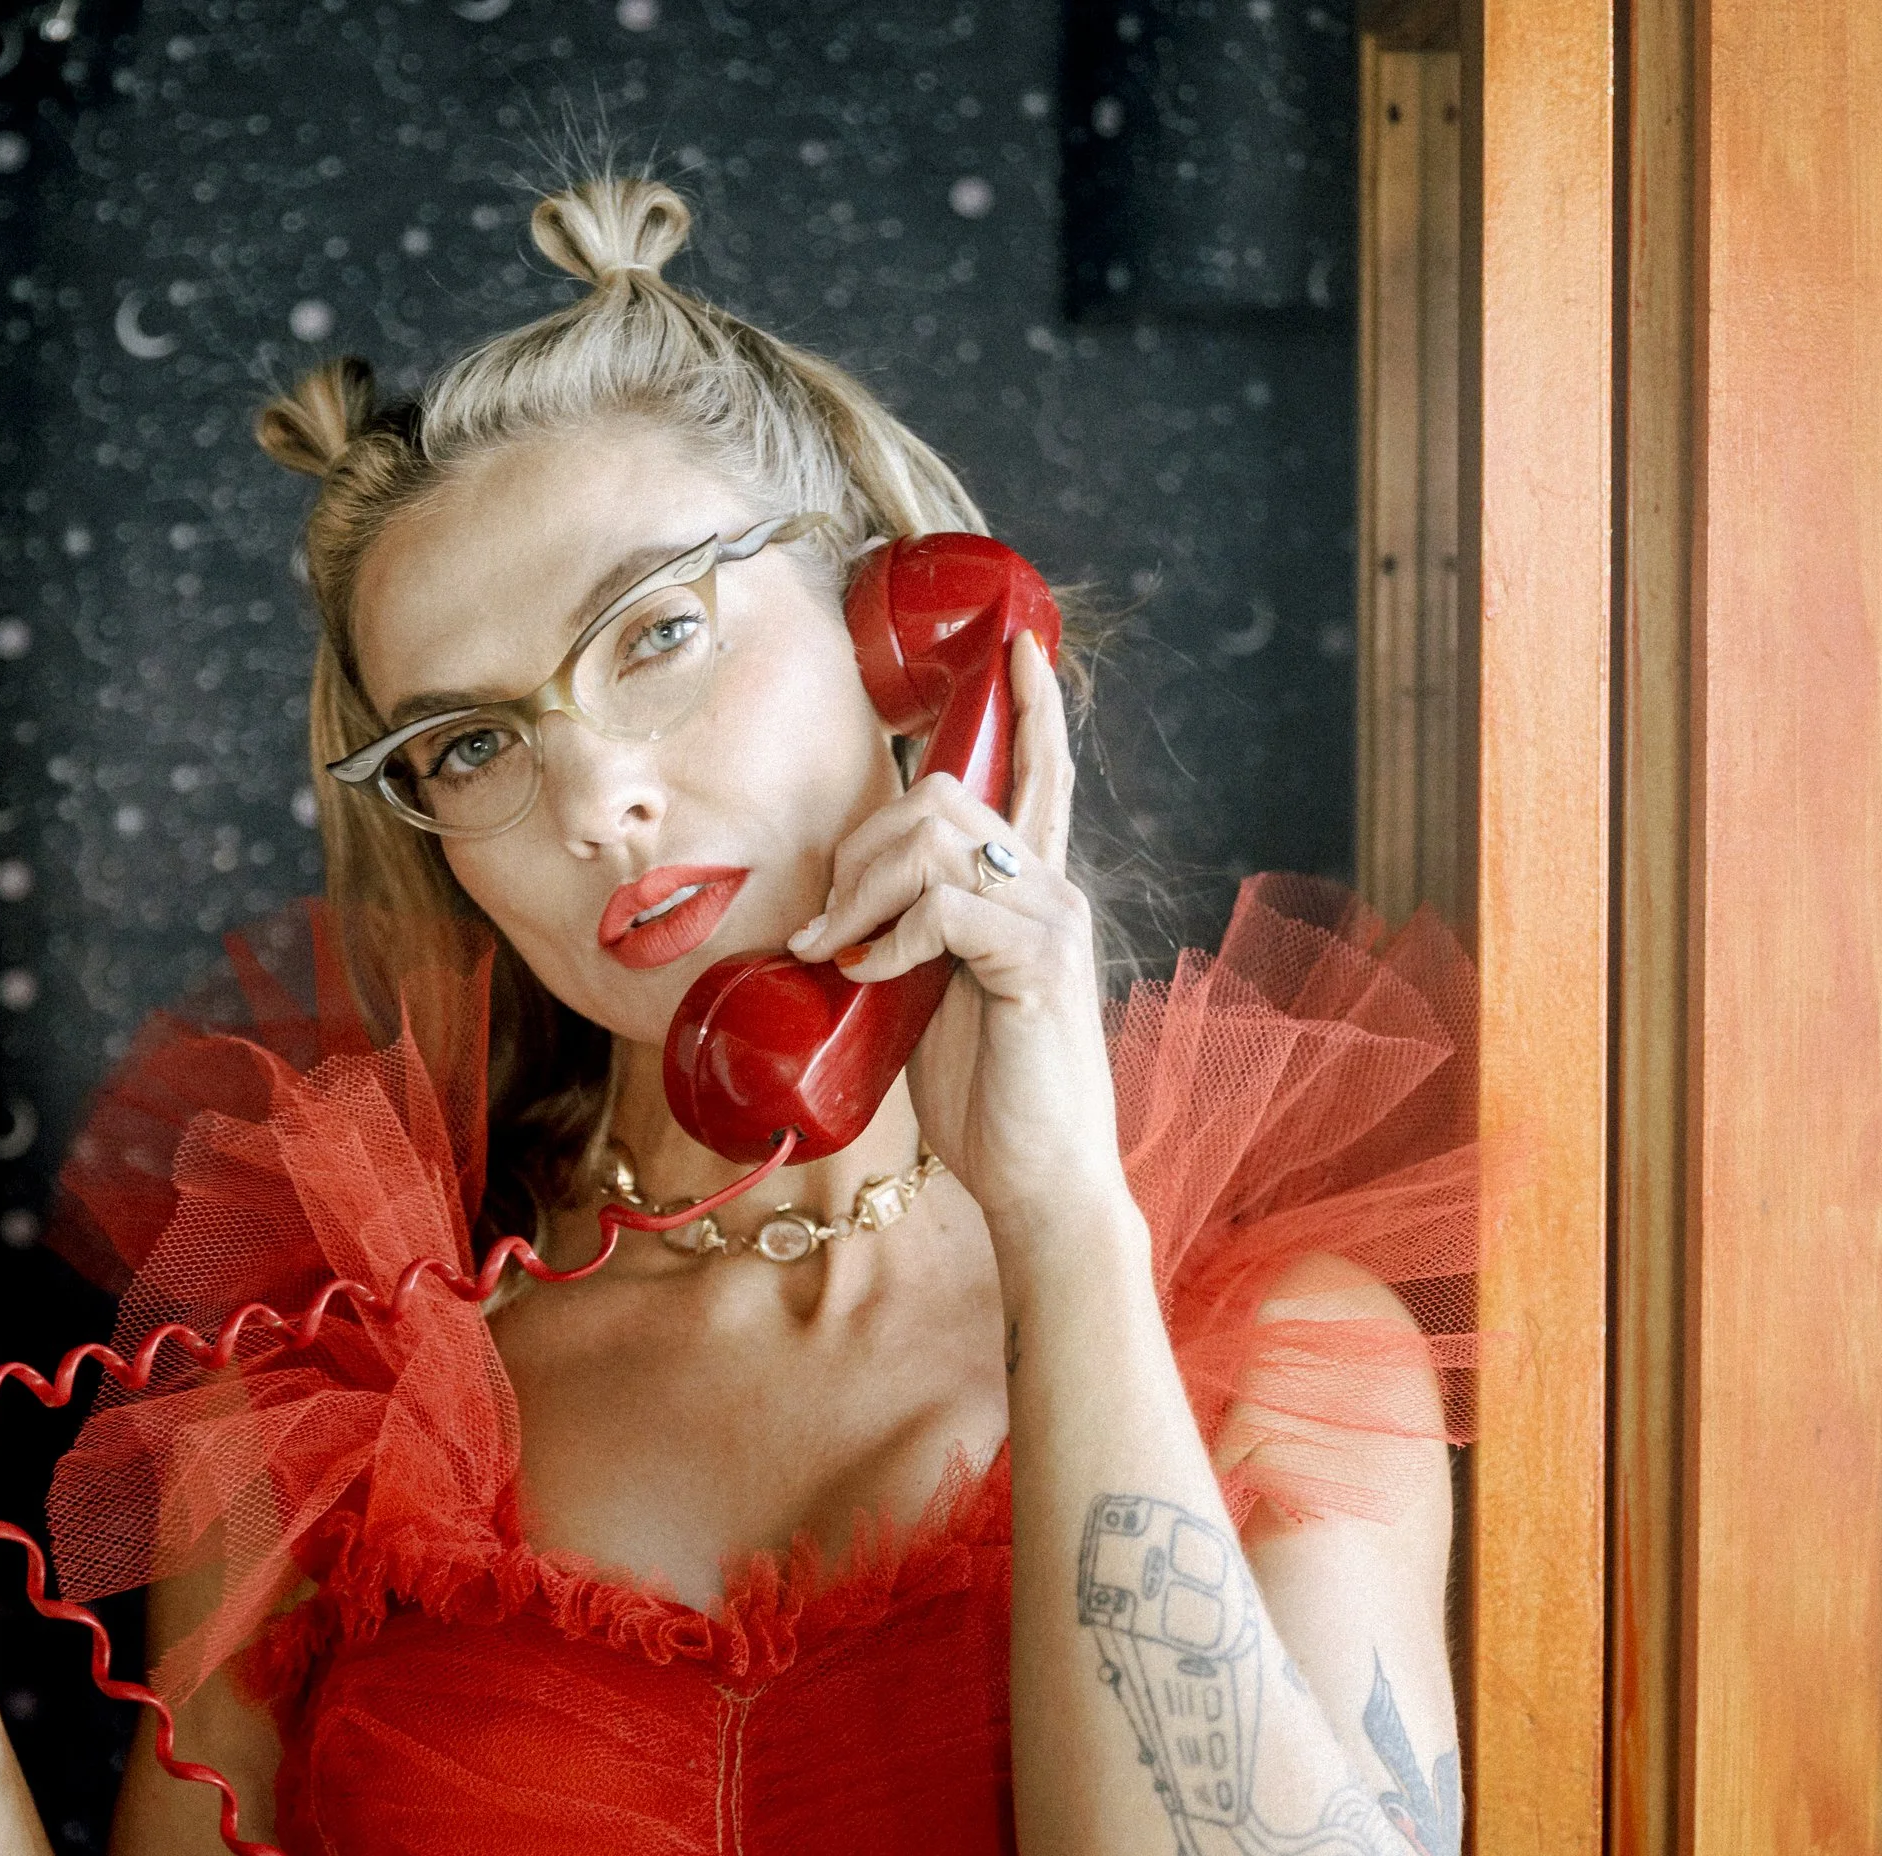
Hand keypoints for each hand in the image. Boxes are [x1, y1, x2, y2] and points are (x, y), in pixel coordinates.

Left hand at [786, 630, 1129, 1234]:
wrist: (1041, 1182)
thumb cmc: (991, 1098)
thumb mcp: (937, 997)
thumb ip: (913, 937)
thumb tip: (843, 916)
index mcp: (1035, 891)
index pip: (1038, 775)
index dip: (1029, 707)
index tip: (1018, 646)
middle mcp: (1053, 890)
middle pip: (943, 797)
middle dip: (860, 845)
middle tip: (828, 921)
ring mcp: (1052, 921)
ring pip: (935, 839)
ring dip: (861, 890)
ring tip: (842, 952)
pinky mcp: (1036, 963)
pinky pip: (943, 908)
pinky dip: (889, 939)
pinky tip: (872, 978)